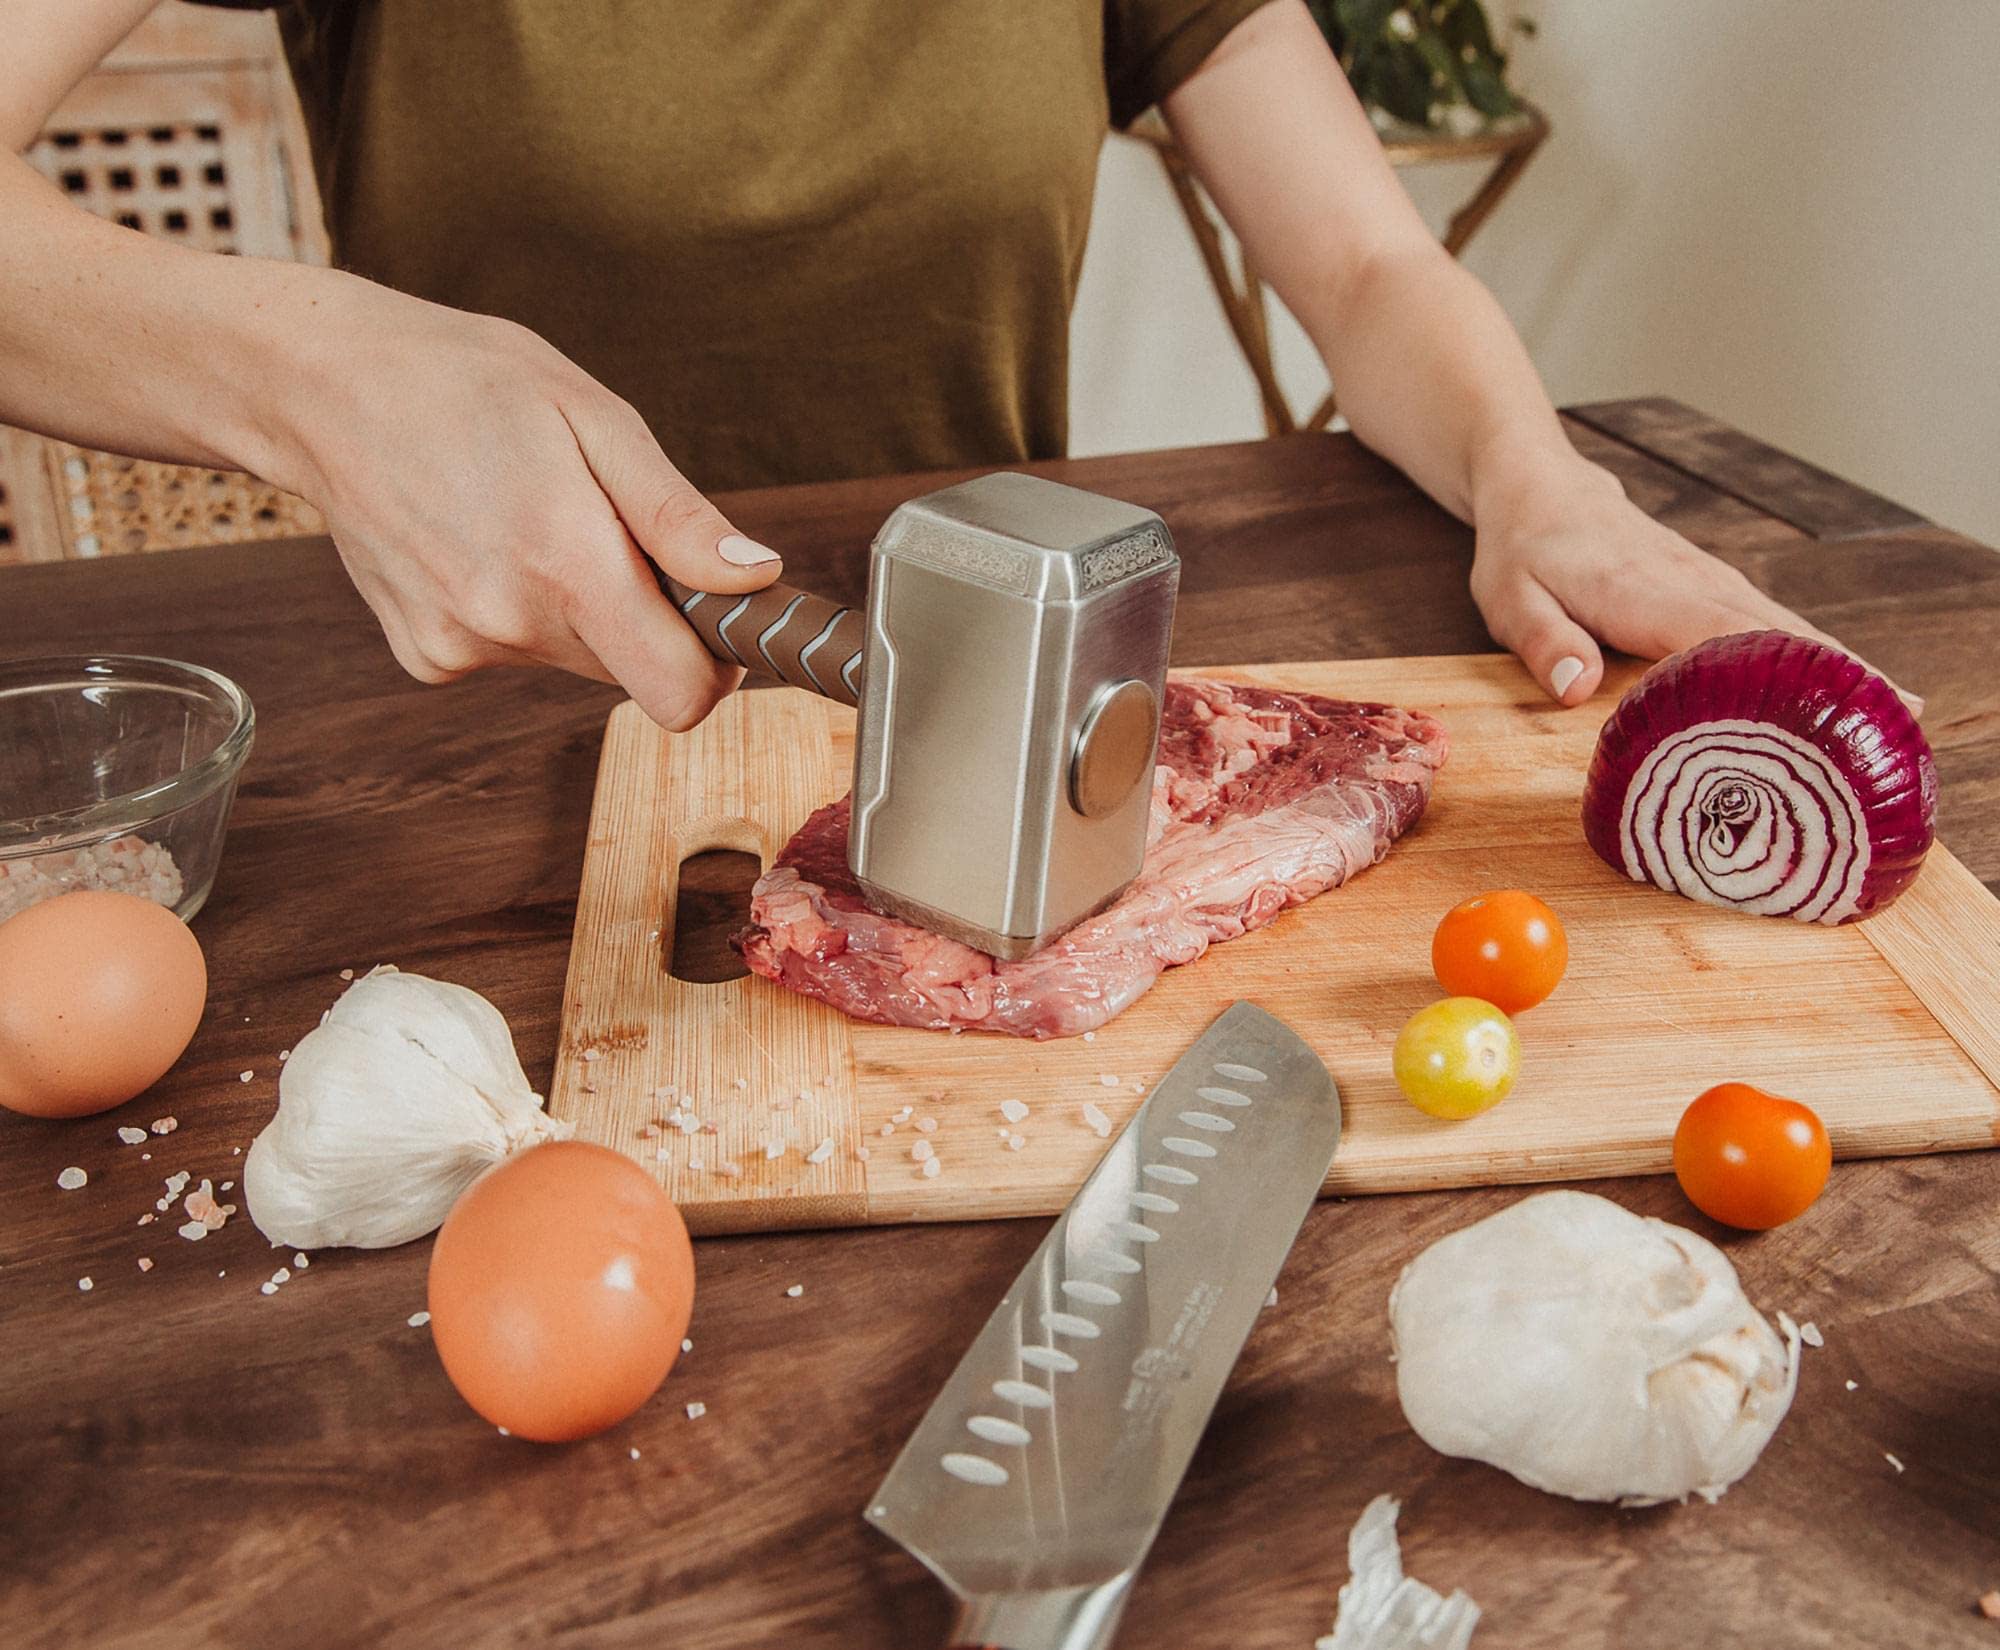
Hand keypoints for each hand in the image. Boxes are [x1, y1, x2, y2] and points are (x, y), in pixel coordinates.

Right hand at [270, 278, 782, 730]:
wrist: (321, 386)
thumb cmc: (467, 382)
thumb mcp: (597, 420)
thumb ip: (679, 518)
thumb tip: (755, 579)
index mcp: (565, 566)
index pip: (680, 694)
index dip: (716, 664)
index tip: (713, 614)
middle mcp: (508, 625)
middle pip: (634, 671)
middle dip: (646, 613)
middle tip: (605, 524)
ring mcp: (458, 648)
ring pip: (577, 659)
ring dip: (581, 605)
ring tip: (531, 515)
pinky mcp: (425, 657)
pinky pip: (514, 652)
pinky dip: (519, 608)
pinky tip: (480, 538)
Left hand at [1468, 459, 1920, 713]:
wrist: (1541, 488)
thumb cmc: (1525, 550)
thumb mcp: (1510, 599)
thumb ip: (1545, 642)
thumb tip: (1576, 687)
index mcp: (1644, 591)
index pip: (1724, 634)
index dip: (1778, 669)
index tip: (1835, 701)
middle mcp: (1694, 583)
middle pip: (1777, 634)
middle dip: (1837, 676)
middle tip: (1898, 722)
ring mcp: (1713, 583)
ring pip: (1788, 629)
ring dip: (1842, 667)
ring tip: (1897, 715)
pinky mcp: (1718, 590)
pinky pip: (1775, 627)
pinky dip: (1816, 655)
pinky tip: (1850, 690)